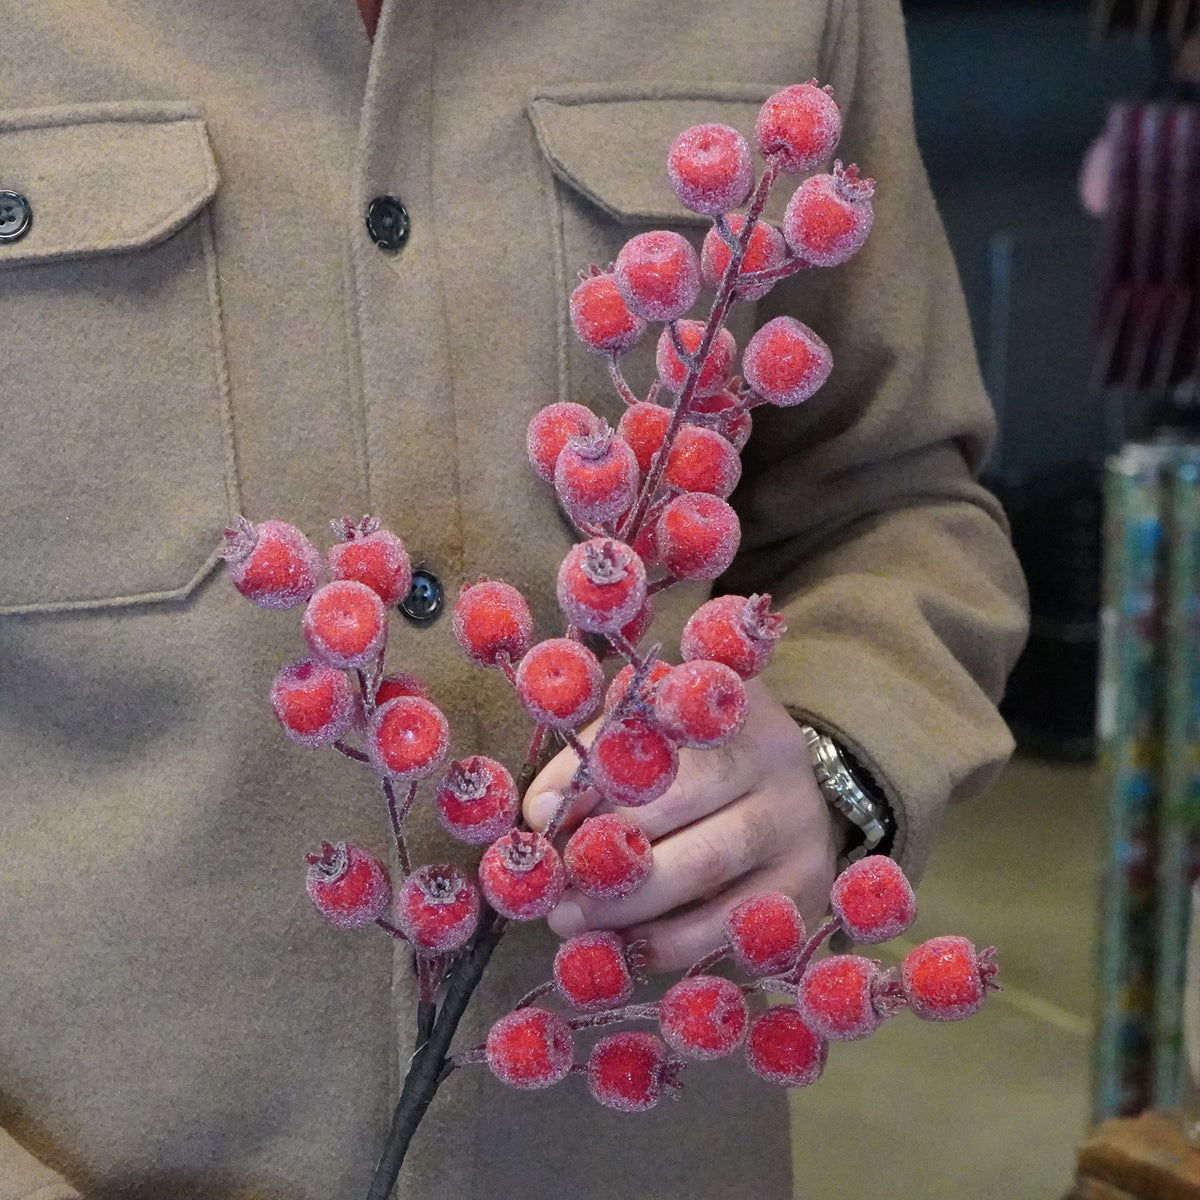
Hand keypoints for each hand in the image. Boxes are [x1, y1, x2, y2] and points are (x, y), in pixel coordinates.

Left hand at [523, 677, 842, 971]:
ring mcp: (799, 825)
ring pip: (709, 866)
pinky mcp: (808, 888)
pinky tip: (627, 951)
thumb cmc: (698, 759)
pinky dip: (673, 944)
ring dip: (630, 903)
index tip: (539, 816)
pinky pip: (734, 925)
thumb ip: (596, 763)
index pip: (654, 733)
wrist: (790, 792)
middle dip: (606, 849)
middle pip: (683, 799)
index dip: (591, 776)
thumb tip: (539, 814)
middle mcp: (776, 757)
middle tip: (553, 889)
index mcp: (727, 704)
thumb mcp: (651, 734)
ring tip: (574, 923)